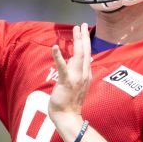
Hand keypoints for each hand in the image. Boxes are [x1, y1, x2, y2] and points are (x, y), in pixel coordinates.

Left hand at [49, 22, 91, 138]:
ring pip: (78, 55)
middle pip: (85, 51)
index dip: (85, 41)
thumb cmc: (70, 103)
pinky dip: (59, 56)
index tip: (84, 30)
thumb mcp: (77, 85)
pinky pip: (62, 67)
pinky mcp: (66, 81)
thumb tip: (77, 62)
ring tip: (76, 29)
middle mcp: (84, 74)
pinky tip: (55, 47)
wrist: (68, 116)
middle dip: (84, 37)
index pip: (87, 54)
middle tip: (82, 24)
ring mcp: (76, 77)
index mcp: (86, 74)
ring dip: (77, 41)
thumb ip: (78, 72)